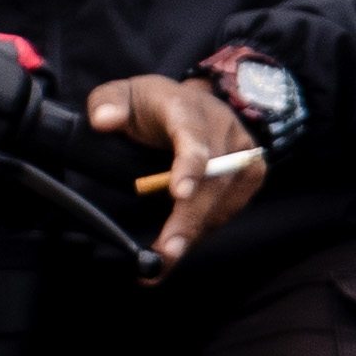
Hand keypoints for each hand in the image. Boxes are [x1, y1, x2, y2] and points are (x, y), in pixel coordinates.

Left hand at [87, 73, 266, 266]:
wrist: (191, 102)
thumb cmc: (151, 105)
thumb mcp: (121, 93)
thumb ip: (106, 103)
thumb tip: (105, 122)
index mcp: (189, 109)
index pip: (194, 138)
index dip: (189, 165)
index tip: (179, 193)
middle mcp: (224, 130)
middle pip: (214, 180)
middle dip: (189, 219)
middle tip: (167, 252)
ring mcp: (243, 154)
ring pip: (224, 201)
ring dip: (195, 232)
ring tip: (165, 261)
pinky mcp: (251, 174)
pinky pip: (229, 209)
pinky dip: (204, 230)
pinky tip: (182, 245)